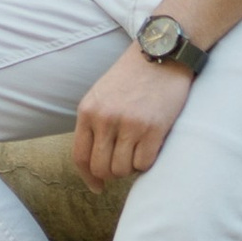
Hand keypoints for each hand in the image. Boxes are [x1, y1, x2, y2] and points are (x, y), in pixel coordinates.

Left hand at [73, 43, 190, 191]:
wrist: (161, 53)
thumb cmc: (132, 76)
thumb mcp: (102, 95)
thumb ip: (94, 123)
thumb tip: (94, 162)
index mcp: (88, 111)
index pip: (80, 156)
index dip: (88, 177)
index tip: (97, 187)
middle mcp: (105, 119)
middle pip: (101, 168)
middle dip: (112, 173)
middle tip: (124, 163)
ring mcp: (129, 124)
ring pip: (123, 170)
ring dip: (131, 167)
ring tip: (138, 150)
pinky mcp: (153, 129)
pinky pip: (144, 164)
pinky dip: (147, 163)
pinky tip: (151, 147)